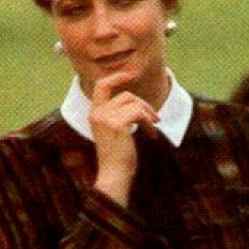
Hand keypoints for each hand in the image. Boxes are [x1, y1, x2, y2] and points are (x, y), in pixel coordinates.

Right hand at [88, 71, 160, 206]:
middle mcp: (97, 113)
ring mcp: (105, 117)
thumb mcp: (116, 131)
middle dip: (144, 104)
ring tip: (152, 128)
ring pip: (134, 103)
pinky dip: (148, 122)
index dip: (118, 77)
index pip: (102, 85)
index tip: (132, 73)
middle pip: (126, 94)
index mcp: (94, 113)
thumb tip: (137, 101)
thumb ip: (119, 115)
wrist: (114, 175)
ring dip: (148, 114)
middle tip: (154, 119)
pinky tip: (151, 134)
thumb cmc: (118, 156)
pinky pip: (138, 112)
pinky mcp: (116, 124)